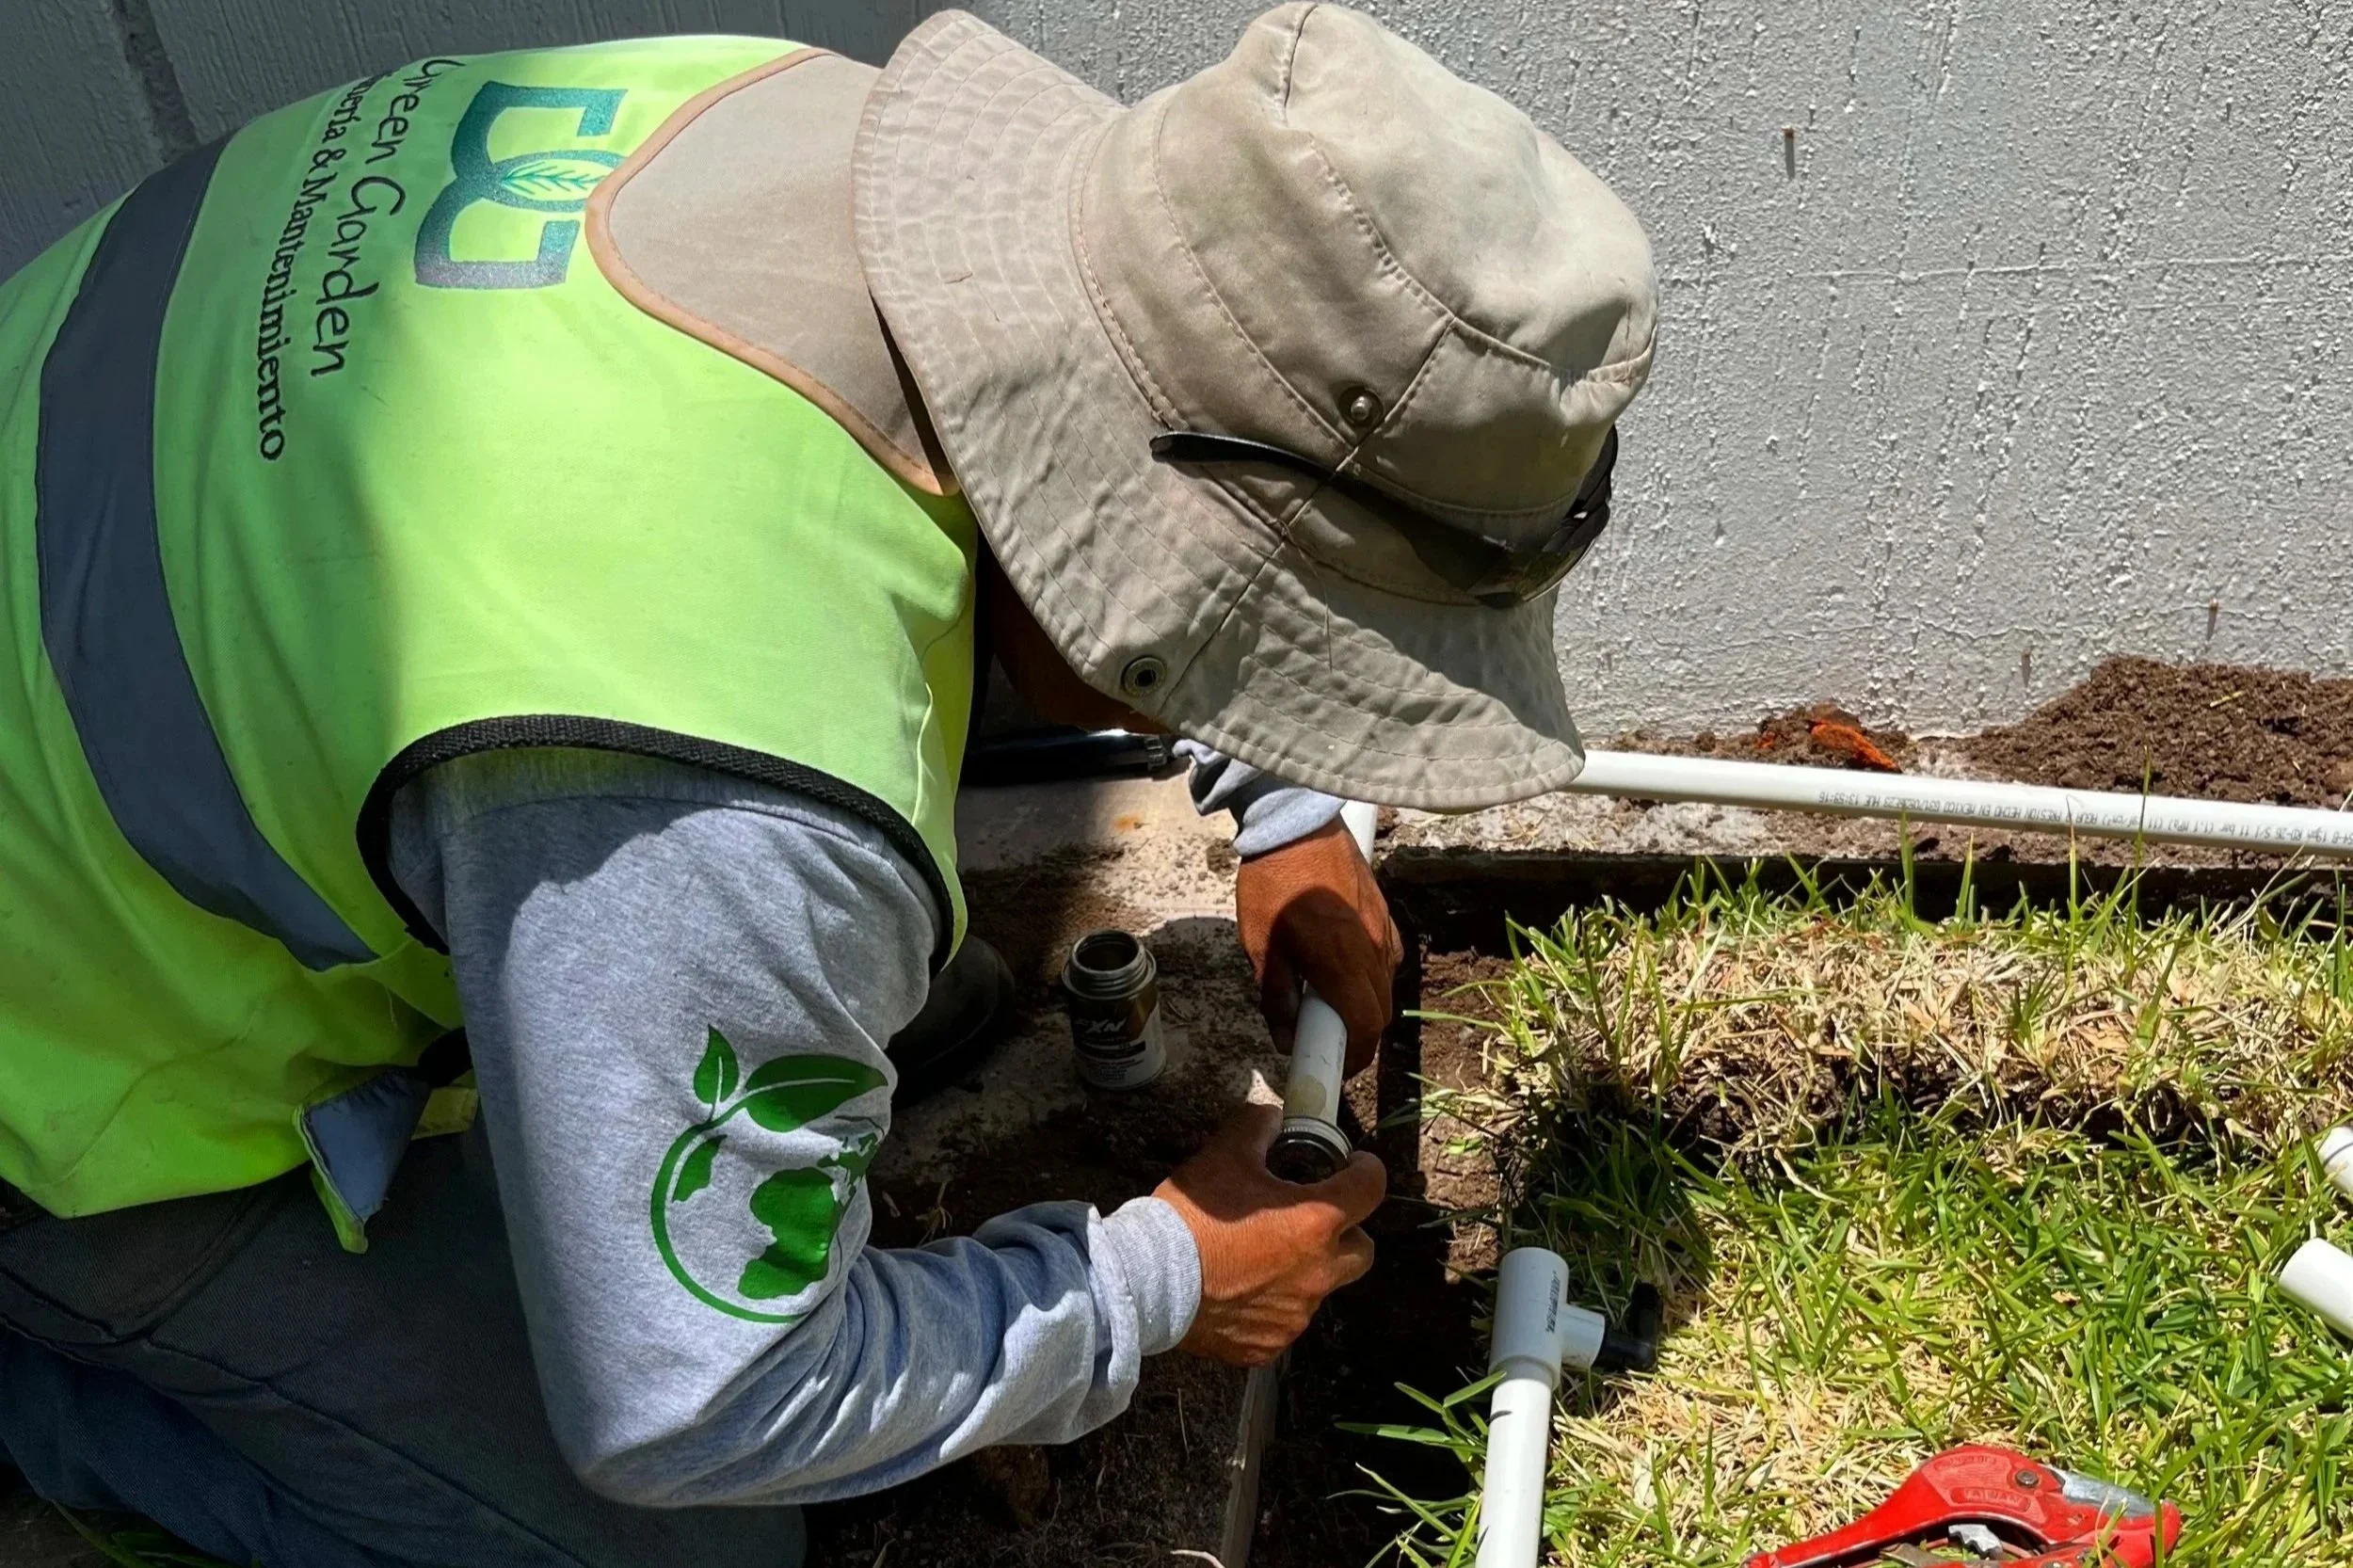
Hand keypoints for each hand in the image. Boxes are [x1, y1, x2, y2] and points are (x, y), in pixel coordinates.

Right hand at [1154, 1104, 1385, 1365]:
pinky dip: (1272, 1304)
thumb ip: (1256, 1129)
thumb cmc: (1191, 1218)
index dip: (1366, 1171)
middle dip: (1345, 1231)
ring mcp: (1296, 1314)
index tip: (1354, 1166)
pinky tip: (1240, 1290)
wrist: (1147, 1283)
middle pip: (1362, 1249)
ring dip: (1305, 1269)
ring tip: (1262, 1256)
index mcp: (1315, 1223)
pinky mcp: (1270, 1344)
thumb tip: (1272, 1118)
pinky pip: (1285, 1321)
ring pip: (1321, 1287)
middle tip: (1311, 1217)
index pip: (1371, 1189)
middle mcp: (1317, 1273)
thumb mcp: (1224, 1155)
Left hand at [1234, 816, 1403, 1074]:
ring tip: (1329, 997)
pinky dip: (1370, 971)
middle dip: (1357, 1033)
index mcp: (1341, 965)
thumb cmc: (1271, 884)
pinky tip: (1342, 962)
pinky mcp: (1384, 910)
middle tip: (1324, 1037)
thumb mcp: (1261, 947)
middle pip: (1379, 1012)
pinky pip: (1386, 955)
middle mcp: (1371, 951)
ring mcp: (1382, 928)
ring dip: (1363, 1001)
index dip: (1353, 1058)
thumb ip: (1277, 996)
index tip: (1334, 1067)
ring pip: (1385, 983)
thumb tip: (1286, 1035)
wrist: (1294, 821)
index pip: (1365, 1029)